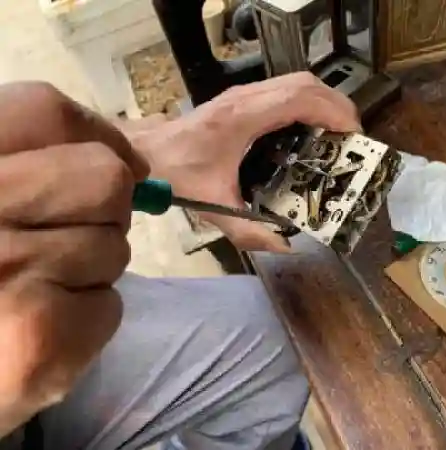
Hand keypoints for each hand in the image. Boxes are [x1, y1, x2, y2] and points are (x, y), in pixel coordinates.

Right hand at [0, 82, 147, 435]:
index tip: (124, 165)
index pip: (48, 114)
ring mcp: (6, 271)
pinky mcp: (36, 338)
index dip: (101, 138)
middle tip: (72, 236)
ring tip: (37, 291)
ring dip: (92, 272)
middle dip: (108, 212)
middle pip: (104, 181)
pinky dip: (88, 320)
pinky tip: (42, 330)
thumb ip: (39, 166)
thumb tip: (132, 166)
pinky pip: (109, 306)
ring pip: (115, 249)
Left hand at [126, 72, 361, 251]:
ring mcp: (244, 94)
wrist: (147, 151)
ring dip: (325, 102)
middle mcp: (246, 98)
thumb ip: (248, 231)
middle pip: (306, 83)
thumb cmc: (177, 174)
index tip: (353, 138)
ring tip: (339, 134)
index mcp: (242, 118)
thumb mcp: (213, 207)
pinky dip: (308, 104)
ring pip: (297, 81)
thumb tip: (285, 247)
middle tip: (352, 140)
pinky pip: (286, 90)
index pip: (299, 99)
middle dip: (337, 106)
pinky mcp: (243, 98)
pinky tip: (312, 131)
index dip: (333, 113)